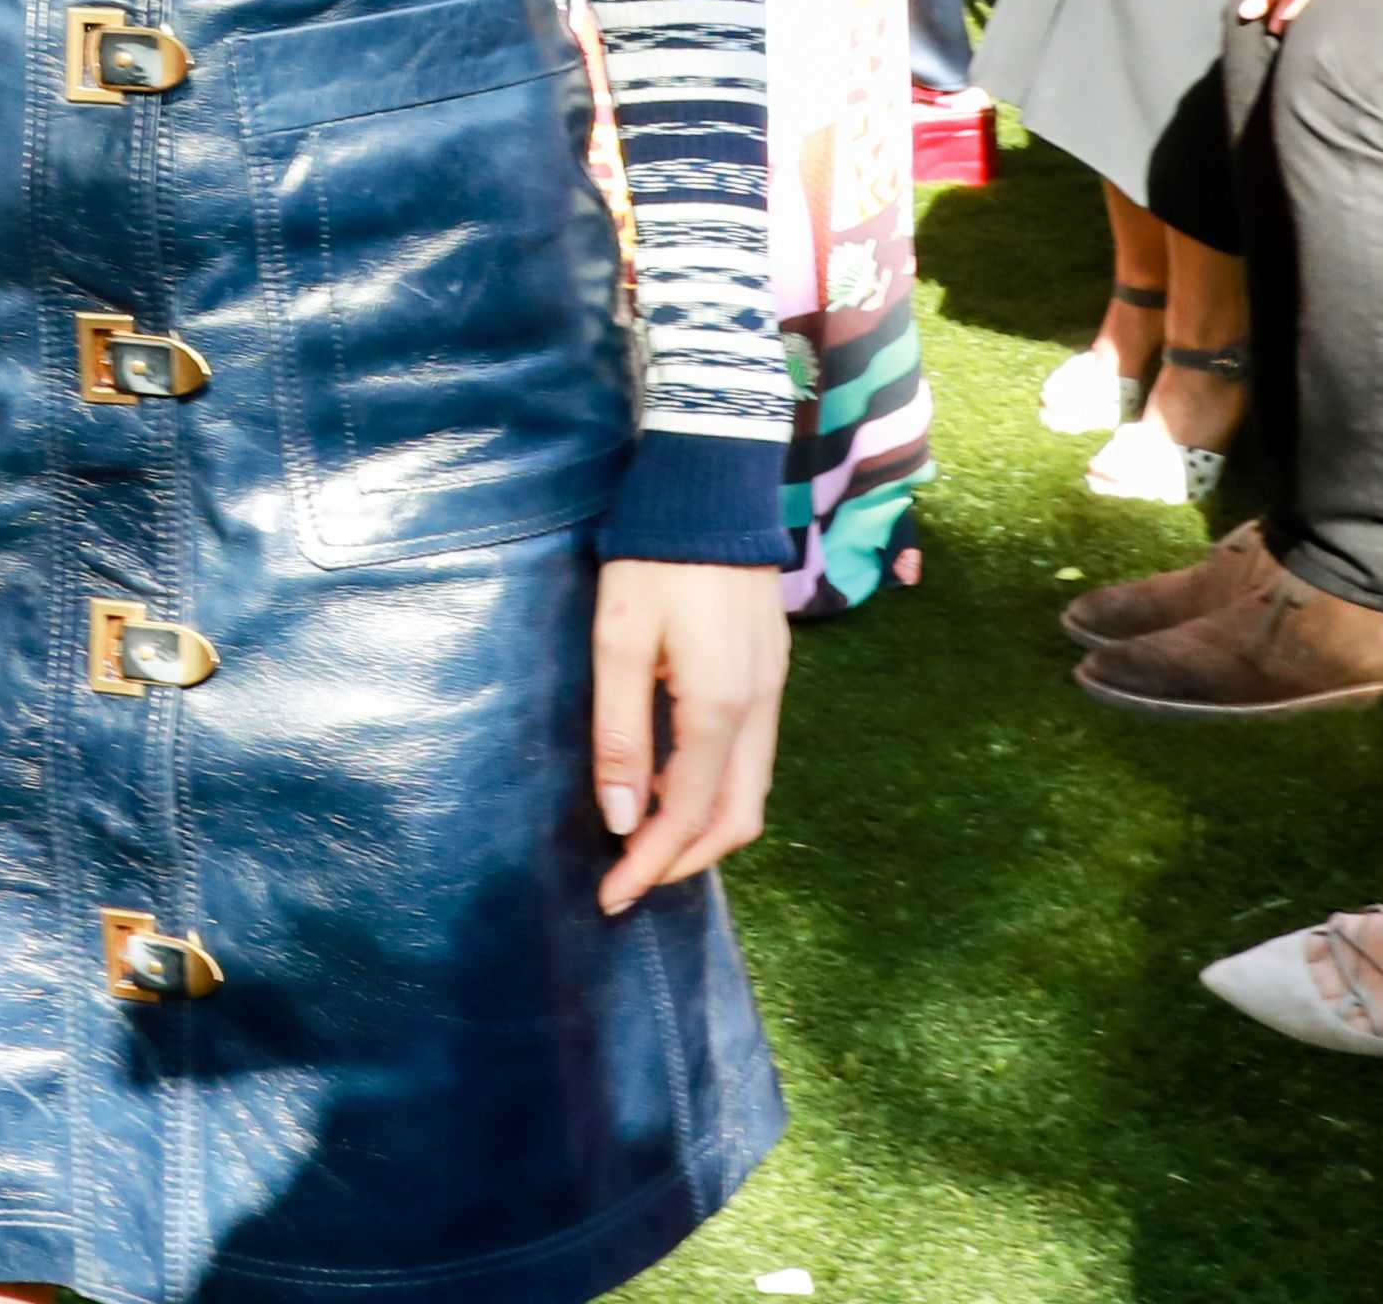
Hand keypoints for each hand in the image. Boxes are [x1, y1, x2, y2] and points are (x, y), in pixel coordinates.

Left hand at [592, 559, 788, 910]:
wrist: (712, 485)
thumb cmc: (655, 558)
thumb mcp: (619, 641)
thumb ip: (621, 733)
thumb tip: (623, 820)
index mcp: (721, 708)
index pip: (687, 817)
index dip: (648, 865)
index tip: (610, 897)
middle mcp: (759, 708)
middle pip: (736, 819)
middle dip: (684, 860)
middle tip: (630, 878)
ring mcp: (773, 688)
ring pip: (751, 790)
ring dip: (704, 826)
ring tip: (647, 836)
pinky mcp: (770, 668)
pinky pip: (753, 754)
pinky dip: (718, 786)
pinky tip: (676, 777)